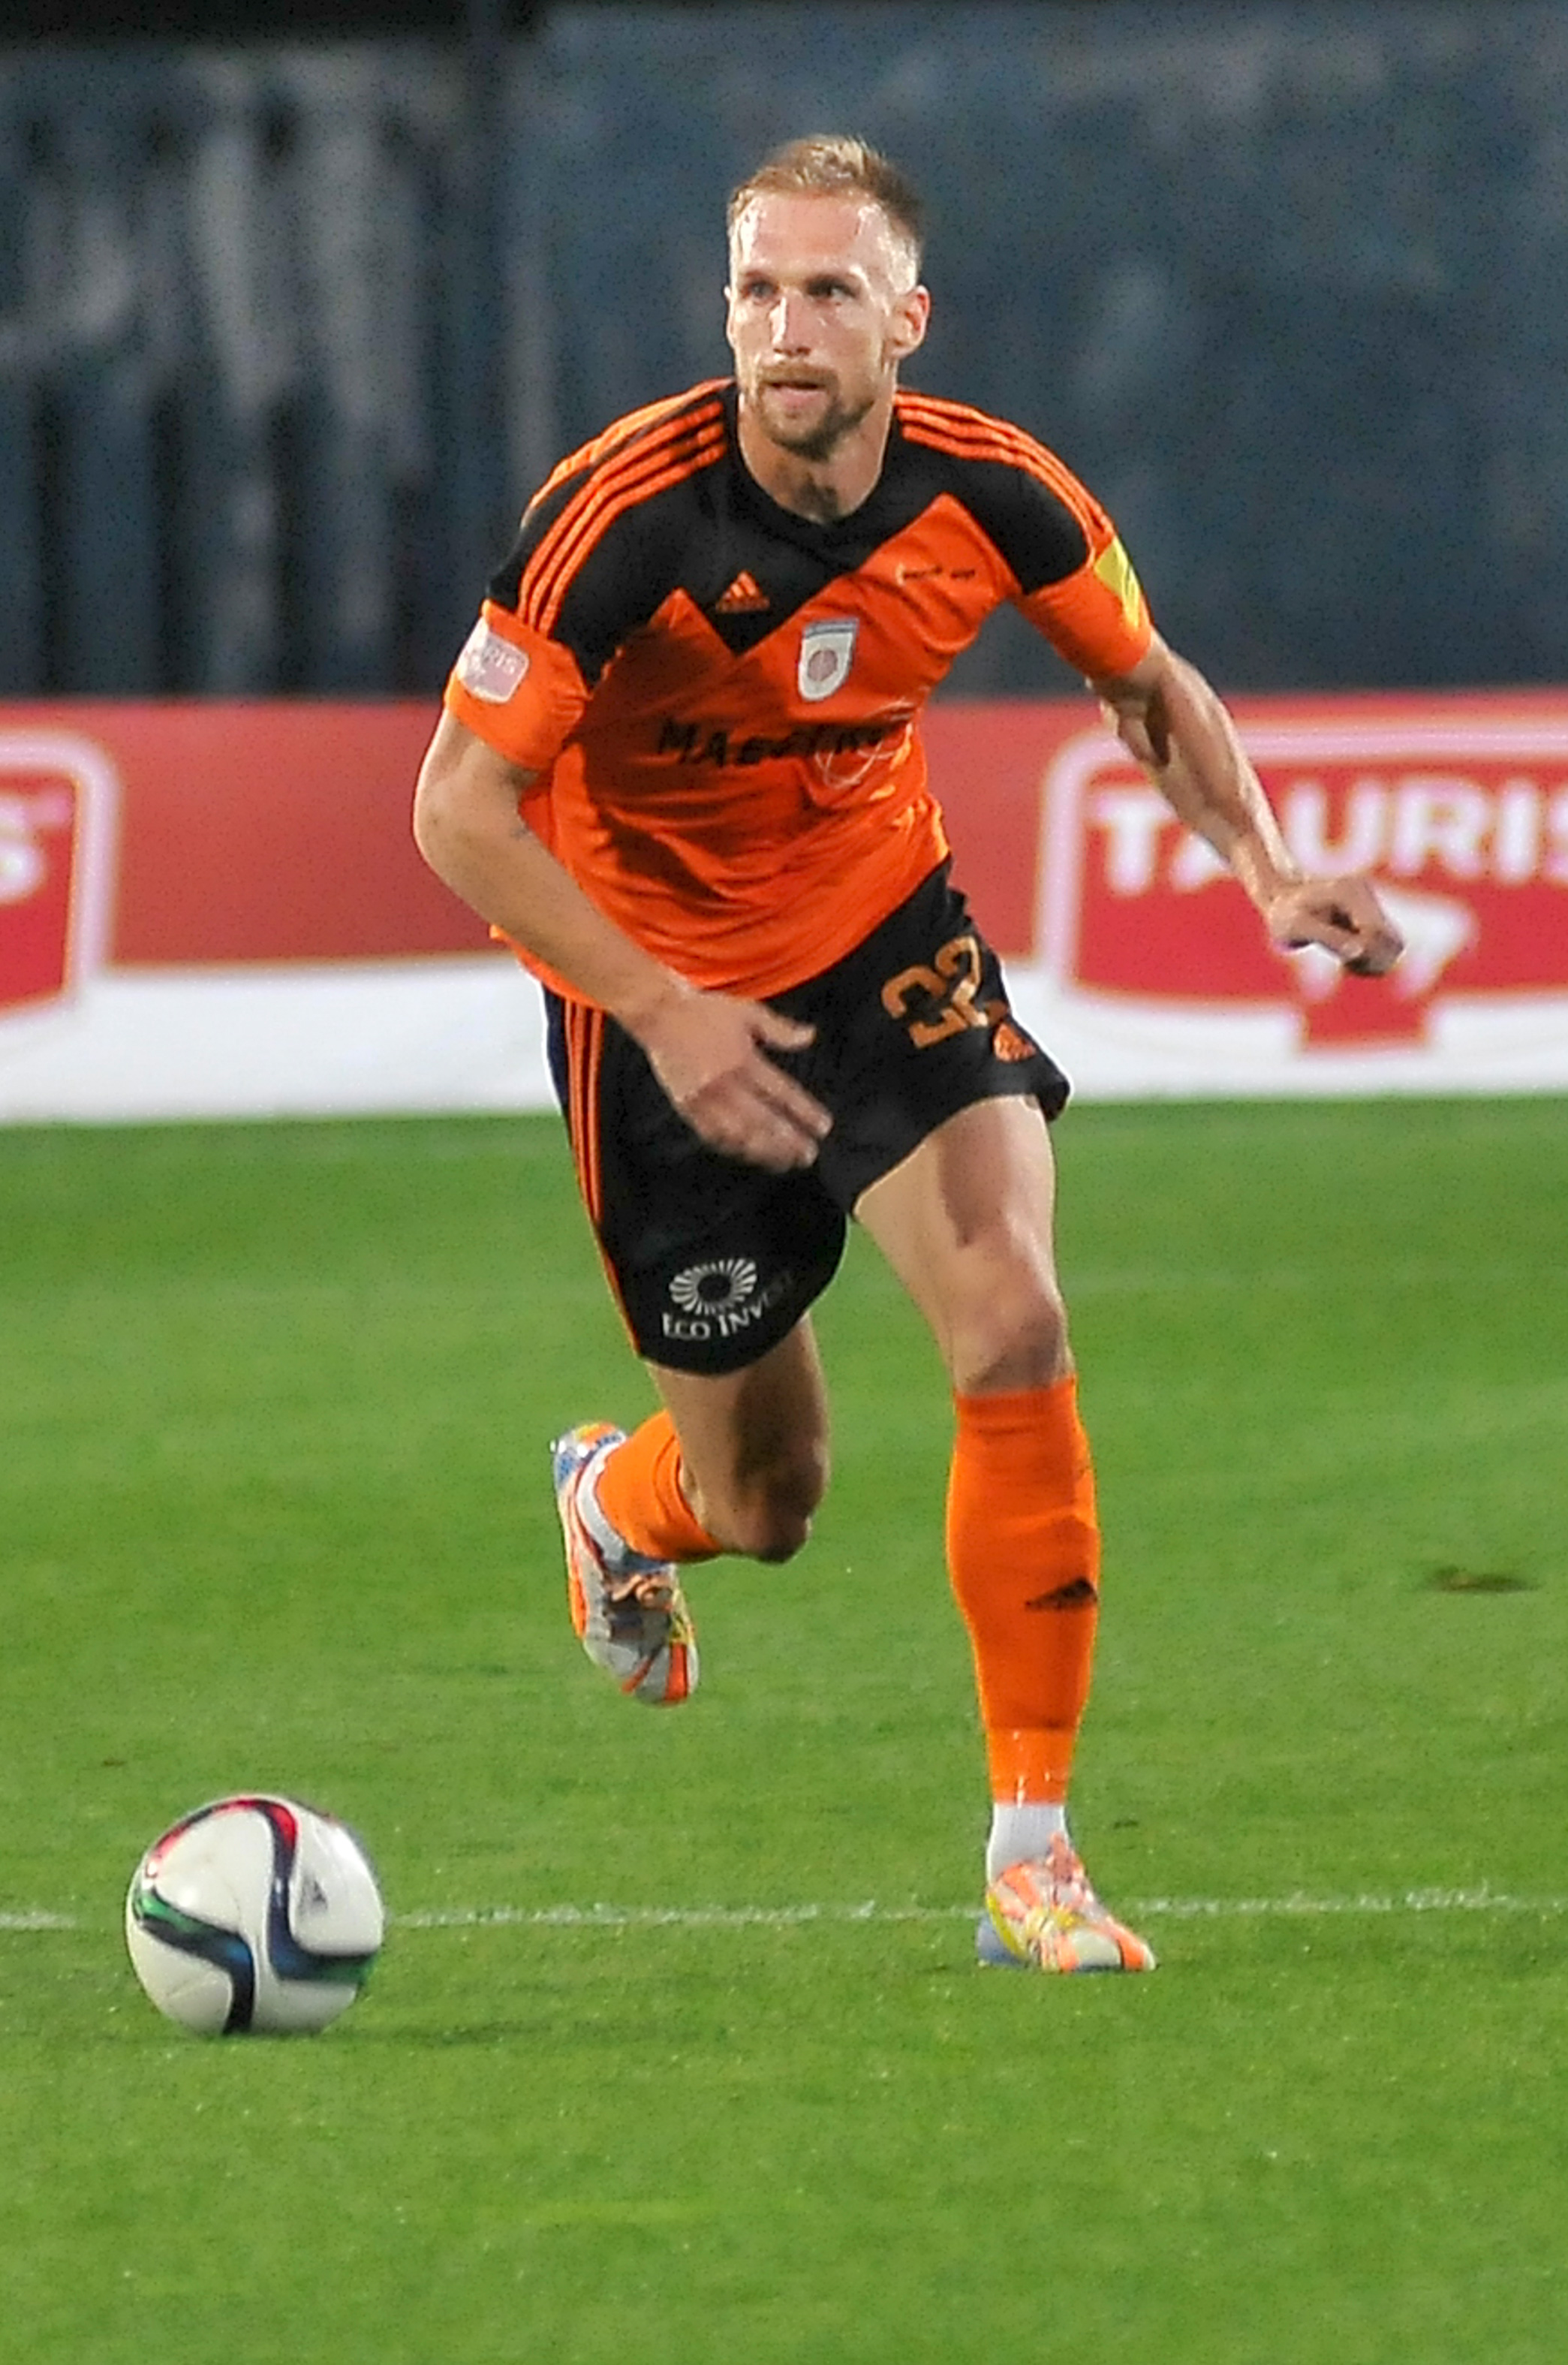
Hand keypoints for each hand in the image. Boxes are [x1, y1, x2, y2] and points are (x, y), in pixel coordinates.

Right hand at [636, 988, 831, 1171]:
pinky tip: (750, 1154)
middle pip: (763, 1122)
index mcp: (743, 1060)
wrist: (660, 1014)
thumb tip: (811, 1036)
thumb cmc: (706, 1011)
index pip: (782, 1093)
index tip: (823, 1127)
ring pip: (739, 1136)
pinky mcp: (686, 1108)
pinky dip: (734, 1149)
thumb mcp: (748, 1012)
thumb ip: (780, 1029)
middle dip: (789, 1142)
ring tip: (785, 1162)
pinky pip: (713, 1137)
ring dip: (765, 1152)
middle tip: (809, 1156)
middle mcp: (724, 1084)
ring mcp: (704, 1100)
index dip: (805, 1113)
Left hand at [1264, 876, 1404, 977]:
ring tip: (1346, 963)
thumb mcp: (1297, 928)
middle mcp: (1366, 895)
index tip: (1344, 963)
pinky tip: (1349, 959)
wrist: (1281, 899)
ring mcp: (1371, 905)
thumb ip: (1329, 938)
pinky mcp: (1371, 915)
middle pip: (1393, 941)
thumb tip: (1359, 952)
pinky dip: (1373, 959)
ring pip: (1395, 945)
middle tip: (1345, 964)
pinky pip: (1387, 945)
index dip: (1365, 955)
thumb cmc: (1283, 915)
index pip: (1377, 932)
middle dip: (1372, 961)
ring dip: (1375, 962)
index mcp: (1351, 893)